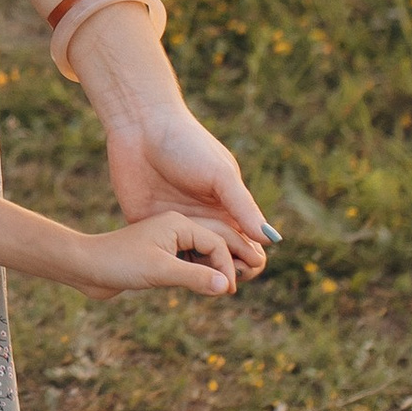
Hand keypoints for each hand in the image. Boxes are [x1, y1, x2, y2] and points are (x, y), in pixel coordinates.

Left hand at [74, 210, 244, 299]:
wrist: (81, 264)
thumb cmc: (118, 259)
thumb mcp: (159, 269)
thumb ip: (195, 276)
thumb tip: (227, 287)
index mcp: (181, 221)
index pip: (220, 242)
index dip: (229, 265)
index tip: (230, 290)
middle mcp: (177, 227)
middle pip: (217, 243)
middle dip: (232, 263)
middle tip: (238, 287)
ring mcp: (166, 239)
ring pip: (201, 254)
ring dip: (214, 270)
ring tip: (226, 290)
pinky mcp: (155, 254)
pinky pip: (186, 262)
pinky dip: (198, 273)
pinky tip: (202, 288)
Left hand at [98, 90, 271, 273]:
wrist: (140, 126)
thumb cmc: (187, 144)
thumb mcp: (220, 174)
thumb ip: (243, 206)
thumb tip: (271, 240)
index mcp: (226, 207)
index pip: (246, 244)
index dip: (249, 262)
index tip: (245, 270)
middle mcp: (203, 219)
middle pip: (220, 259)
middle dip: (224, 275)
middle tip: (222, 284)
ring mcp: (175, 223)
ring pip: (191, 261)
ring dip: (197, 275)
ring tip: (201, 284)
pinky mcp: (148, 223)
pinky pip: (161, 252)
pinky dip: (168, 266)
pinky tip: (172, 275)